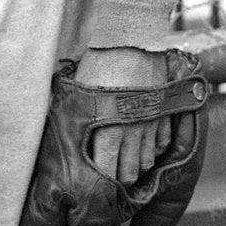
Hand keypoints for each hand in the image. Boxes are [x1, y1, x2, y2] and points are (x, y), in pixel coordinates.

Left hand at [77, 47, 171, 185]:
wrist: (131, 40)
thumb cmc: (99, 64)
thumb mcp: (80, 93)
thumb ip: (76, 118)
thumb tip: (63, 135)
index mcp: (106, 131)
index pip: (106, 173)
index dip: (100, 183)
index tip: (94, 185)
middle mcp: (130, 134)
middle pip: (129, 174)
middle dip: (119, 180)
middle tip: (110, 178)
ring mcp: (150, 124)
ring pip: (146, 162)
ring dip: (136, 166)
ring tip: (125, 163)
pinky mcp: (163, 113)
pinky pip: (162, 144)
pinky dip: (153, 149)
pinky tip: (143, 145)